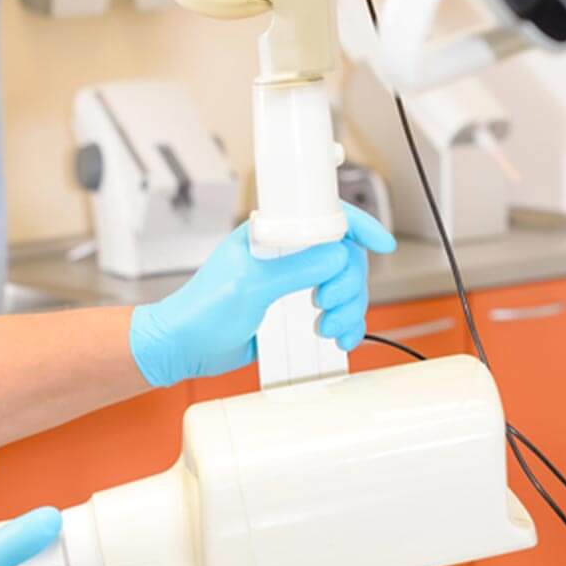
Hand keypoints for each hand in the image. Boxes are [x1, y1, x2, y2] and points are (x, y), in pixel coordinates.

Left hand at [128, 206, 396, 387]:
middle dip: (349, 283)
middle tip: (327, 304)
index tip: (381, 244)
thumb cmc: (201, 311)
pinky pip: (335, 314)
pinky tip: (338, 339)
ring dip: (348, 309)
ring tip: (326, 328)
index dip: (358, 226)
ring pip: (344, 288)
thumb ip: (296, 269)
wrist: (183, 348)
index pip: (324, 218)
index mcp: (272, 235)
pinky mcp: (294, 312)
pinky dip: (345, 326)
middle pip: (344, 257)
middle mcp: (286, 256)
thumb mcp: (250, 285)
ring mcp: (292, 284)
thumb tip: (337, 257)